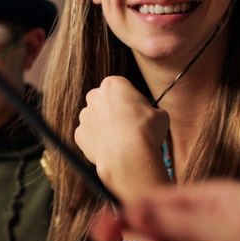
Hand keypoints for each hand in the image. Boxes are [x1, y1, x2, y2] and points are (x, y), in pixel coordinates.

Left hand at [74, 76, 168, 198]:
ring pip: (95, 119)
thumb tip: (152, 116)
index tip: (139, 112)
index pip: (122, 87)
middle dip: (114, 111)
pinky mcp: (79, 135)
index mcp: (113, 84)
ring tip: (121, 140)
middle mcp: (94, 97)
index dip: (131, 100)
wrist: (130, 156)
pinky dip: (98, 142)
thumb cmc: (146, 131)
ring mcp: (84, 116)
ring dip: (105, 126)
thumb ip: (150, 110)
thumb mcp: (160, 114)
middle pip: (105, 101)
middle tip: (129, 125)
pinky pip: (89, 136)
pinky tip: (112, 149)